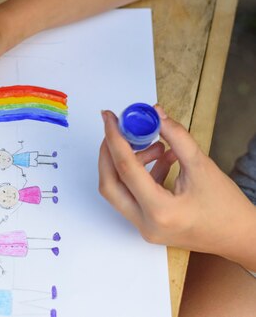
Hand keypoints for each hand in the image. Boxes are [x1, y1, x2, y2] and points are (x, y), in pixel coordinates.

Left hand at [98, 106, 255, 262]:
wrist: (240, 237)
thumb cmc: (226, 207)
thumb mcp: (202, 166)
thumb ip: (176, 137)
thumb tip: (156, 114)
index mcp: (160, 211)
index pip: (125, 169)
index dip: (115, 139)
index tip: (109, 117)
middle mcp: (146, 224)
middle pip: (109, 184)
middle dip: (109, 153)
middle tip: (118, 129)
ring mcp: (144, 228)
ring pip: (118, 190)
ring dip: (128, 163)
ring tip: (155, 146)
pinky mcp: (146, 225)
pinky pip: (131, 196)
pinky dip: (139, 175)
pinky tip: (161, 159)